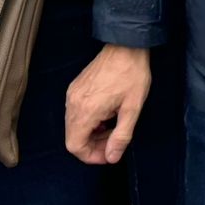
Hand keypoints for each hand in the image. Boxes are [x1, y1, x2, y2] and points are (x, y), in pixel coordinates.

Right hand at [64, 45, 152, 163]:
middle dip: (93, 145)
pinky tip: (106, 115)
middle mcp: (73, 104)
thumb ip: (121, 136)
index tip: (109, 154)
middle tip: (114, 141)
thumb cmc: (132, 75)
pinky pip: (75, 112)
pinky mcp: (75, 88)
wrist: (126, 46)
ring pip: (74, 126)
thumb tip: (112, 157)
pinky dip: (88, 120)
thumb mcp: (133, 109)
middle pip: (73, 137)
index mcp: (86, 111)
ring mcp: (72, 94)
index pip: (75, 146)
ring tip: (112, 126)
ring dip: (91, 133)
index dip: (91, 156)